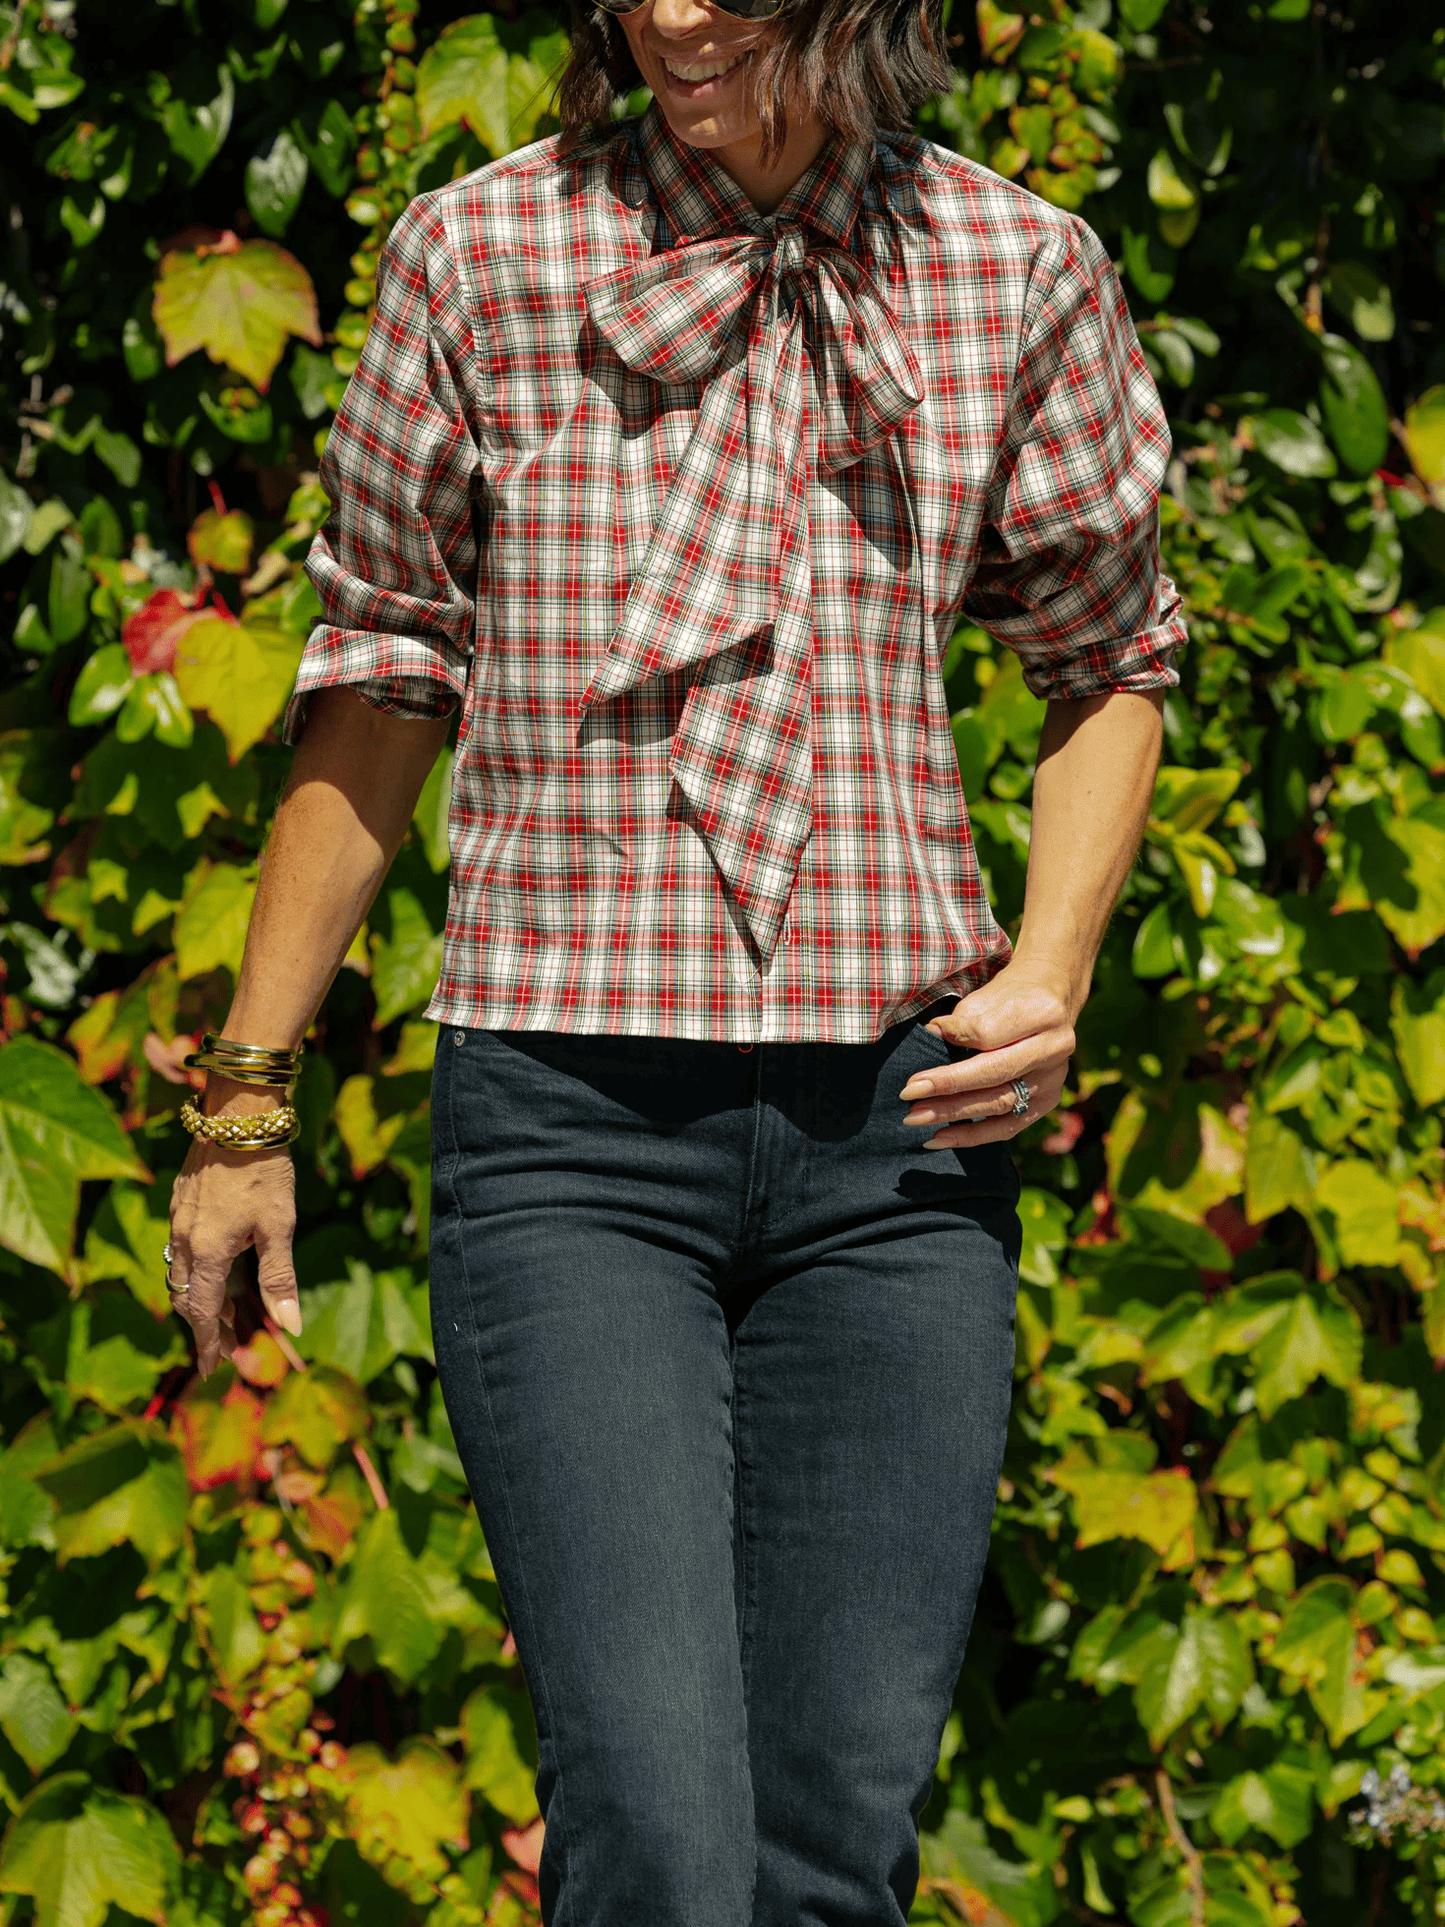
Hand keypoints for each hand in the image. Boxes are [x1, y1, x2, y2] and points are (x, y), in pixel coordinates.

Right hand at [167, 1138, 302, 1377]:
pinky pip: (181, 1246)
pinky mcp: (181, 1198)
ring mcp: (178, 1216)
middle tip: (224, 1345)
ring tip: (224, 1312)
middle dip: (203, 1324)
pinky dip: (195, 1268)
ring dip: (199, 1296)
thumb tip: (292, 1328)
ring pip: (181, 1270)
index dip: (206, 1343)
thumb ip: (280, 1278)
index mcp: (208, 1250)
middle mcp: (185, 1237)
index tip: (210, 1369)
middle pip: (185, 1295)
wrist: (239, 1116)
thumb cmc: (265, 1171)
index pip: (201, 1311)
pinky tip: (215, 1265)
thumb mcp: (280, 1227)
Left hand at [898, 961, 1076, 1148]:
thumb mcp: (986, 997)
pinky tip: (937, 1138)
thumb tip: (929, 1038)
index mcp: (1042, 1013)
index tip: (923, 1040)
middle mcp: (1055, 1048)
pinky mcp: (1047, 1103)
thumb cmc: (1009, 997)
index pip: (989, 1033)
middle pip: (995, 1072)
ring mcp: (1054, 1080)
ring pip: (1000, 1103)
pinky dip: (970, 1136)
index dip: (953, 1037)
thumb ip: (962, 1021)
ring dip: (952, 1113)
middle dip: (948, 1085)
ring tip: (914, 1117)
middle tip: (908, 1093)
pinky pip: (1007, 1127)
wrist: (1052, 999)